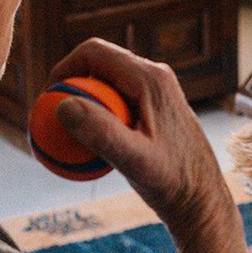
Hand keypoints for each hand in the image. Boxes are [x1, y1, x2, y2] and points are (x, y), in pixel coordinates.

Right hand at [50, 39, 251, 252]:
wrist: (203, 200)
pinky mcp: (157, 108)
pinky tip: (87, 146)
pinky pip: (118, 100)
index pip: (94, 52)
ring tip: (65, 132)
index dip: (63, 67)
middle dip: (70, 83)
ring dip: (84, 99)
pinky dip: (99, 115)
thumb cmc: (173, 183)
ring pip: (108, 82)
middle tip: (51, 117)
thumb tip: (63, 105)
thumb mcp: (134, 161)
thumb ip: (100, 132)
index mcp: (150, 78)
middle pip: (99, 64)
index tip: (47, 98)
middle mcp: (156, 77)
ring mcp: (158, 91)